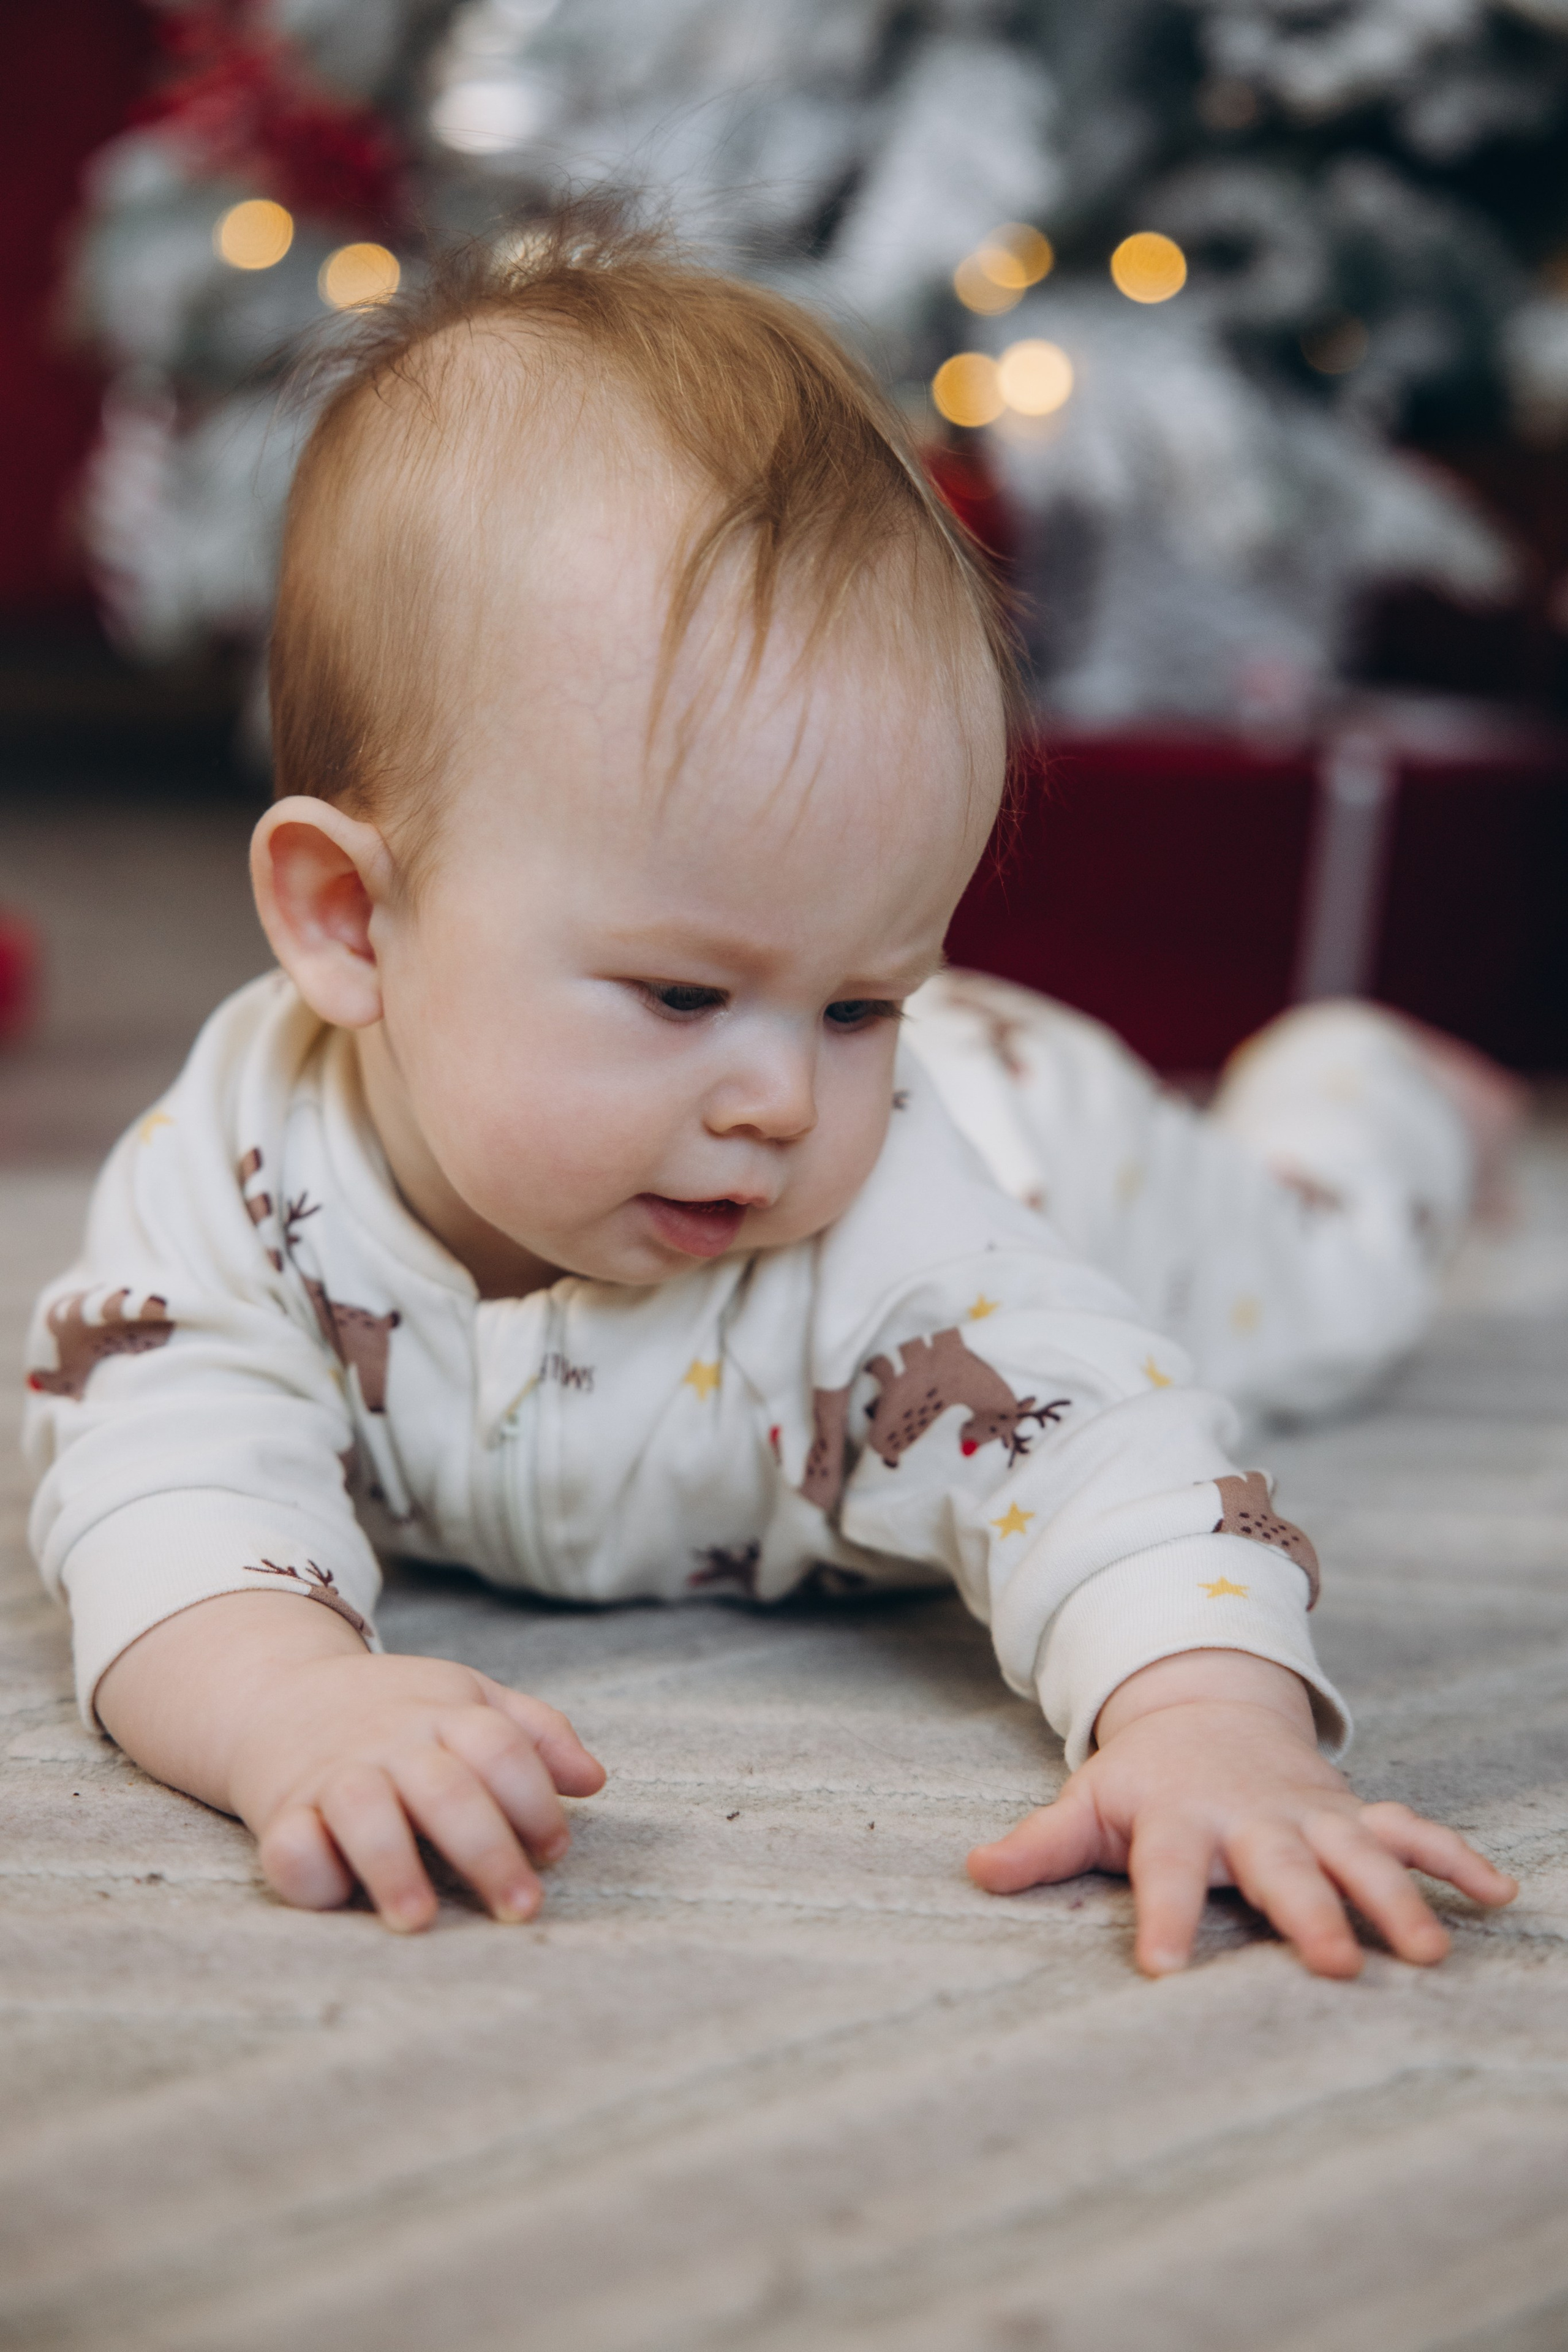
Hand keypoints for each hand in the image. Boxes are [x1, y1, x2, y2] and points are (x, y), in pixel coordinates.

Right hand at [97, 1593, 604, 1931]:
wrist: (276, 1691)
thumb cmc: (394, 1712)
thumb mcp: (465, 1699)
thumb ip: (533, 1734)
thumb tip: (593, 1779)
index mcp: (445, 1715)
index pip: (500, 1747)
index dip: (533, 1798)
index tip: (554, 1850)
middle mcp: (392, 1743)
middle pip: (446, 1788)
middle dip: (487, 1850)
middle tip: (520, 1908)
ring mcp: (334, 1776)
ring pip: (365, 1812)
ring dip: (393, 1866)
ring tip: (421, 1921)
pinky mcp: (281, 1812)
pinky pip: (289, 1843)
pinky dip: (309, 1869)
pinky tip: (337, 1896)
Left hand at [966, 1650, 1515, 1977]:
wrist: (1206, 1709)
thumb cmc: (1145, 1780)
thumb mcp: (1088, 1803)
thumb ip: (1039, 1845)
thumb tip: (973, 1873)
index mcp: (1180, 1821)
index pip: (1165, 1874)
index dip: (1161, 1918)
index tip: (1160, 1968)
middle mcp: (1252, 1820)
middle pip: (1280, 1868)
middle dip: (1307, 1912)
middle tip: (1334, 1965)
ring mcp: (1310, 1816)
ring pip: (1360, 1855)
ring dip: (1395, 1898)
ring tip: (1428, 1952)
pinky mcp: (1353, 1814)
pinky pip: (1414, 1832)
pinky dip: (1456, 1859)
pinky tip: (1500, 1894)